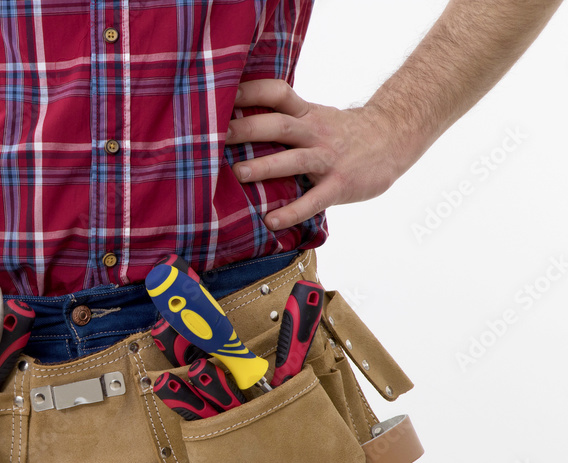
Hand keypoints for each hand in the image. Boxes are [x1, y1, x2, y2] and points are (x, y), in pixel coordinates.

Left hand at [226, 79, 408, 230]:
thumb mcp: (316, 117)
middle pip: (279, 126)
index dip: (252, 91)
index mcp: (306, 114)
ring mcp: (328, 159)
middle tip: (217, 136)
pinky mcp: (340, 185)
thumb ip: (285, 118)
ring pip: (294, 161)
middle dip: (248, 129)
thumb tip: (237, 121)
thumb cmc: (343, 132)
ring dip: (266, 166)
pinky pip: (314, 200)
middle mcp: (315, 133)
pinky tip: (271, 221)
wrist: (394, 139)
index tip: (224, 92)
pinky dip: (292, 212)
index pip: (278, 94)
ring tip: (238, 173)